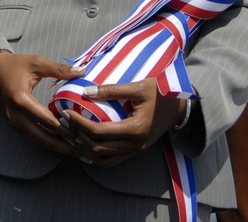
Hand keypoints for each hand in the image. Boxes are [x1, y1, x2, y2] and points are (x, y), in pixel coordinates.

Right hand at [0, 51, 83, 154]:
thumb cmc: (16, 64)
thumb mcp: (37, 62)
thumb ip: (59, 69)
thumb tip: (81, 71)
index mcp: (20, 99)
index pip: (46, 120)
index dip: (65, 129)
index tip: (81, 134)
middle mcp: (15, 114)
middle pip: (42, 137)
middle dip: (62, 145)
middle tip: (81, 150)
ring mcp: (12, 121)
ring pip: (37, 139)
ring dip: (56, 145)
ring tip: (74, 149)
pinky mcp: (13, 123)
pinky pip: (33, 135)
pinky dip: (47, 139)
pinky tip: (61, 142)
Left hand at [62, 78, 186, 167]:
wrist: (181, 107)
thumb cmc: (161, 93)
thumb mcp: (138, 87)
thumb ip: (112, 90)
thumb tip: (86, 91)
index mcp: (135, 129)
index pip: (98, 132)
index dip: (78, 123)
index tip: (66, 112)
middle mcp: (135, 144)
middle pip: (96, 148)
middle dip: (78, 135)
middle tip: (66, 121)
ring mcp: (135, 150)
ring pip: (102, 159)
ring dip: (85, 148)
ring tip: (73, 132)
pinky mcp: (135, 151)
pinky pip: (111, 160)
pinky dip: (96, 155)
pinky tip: (86, 141)